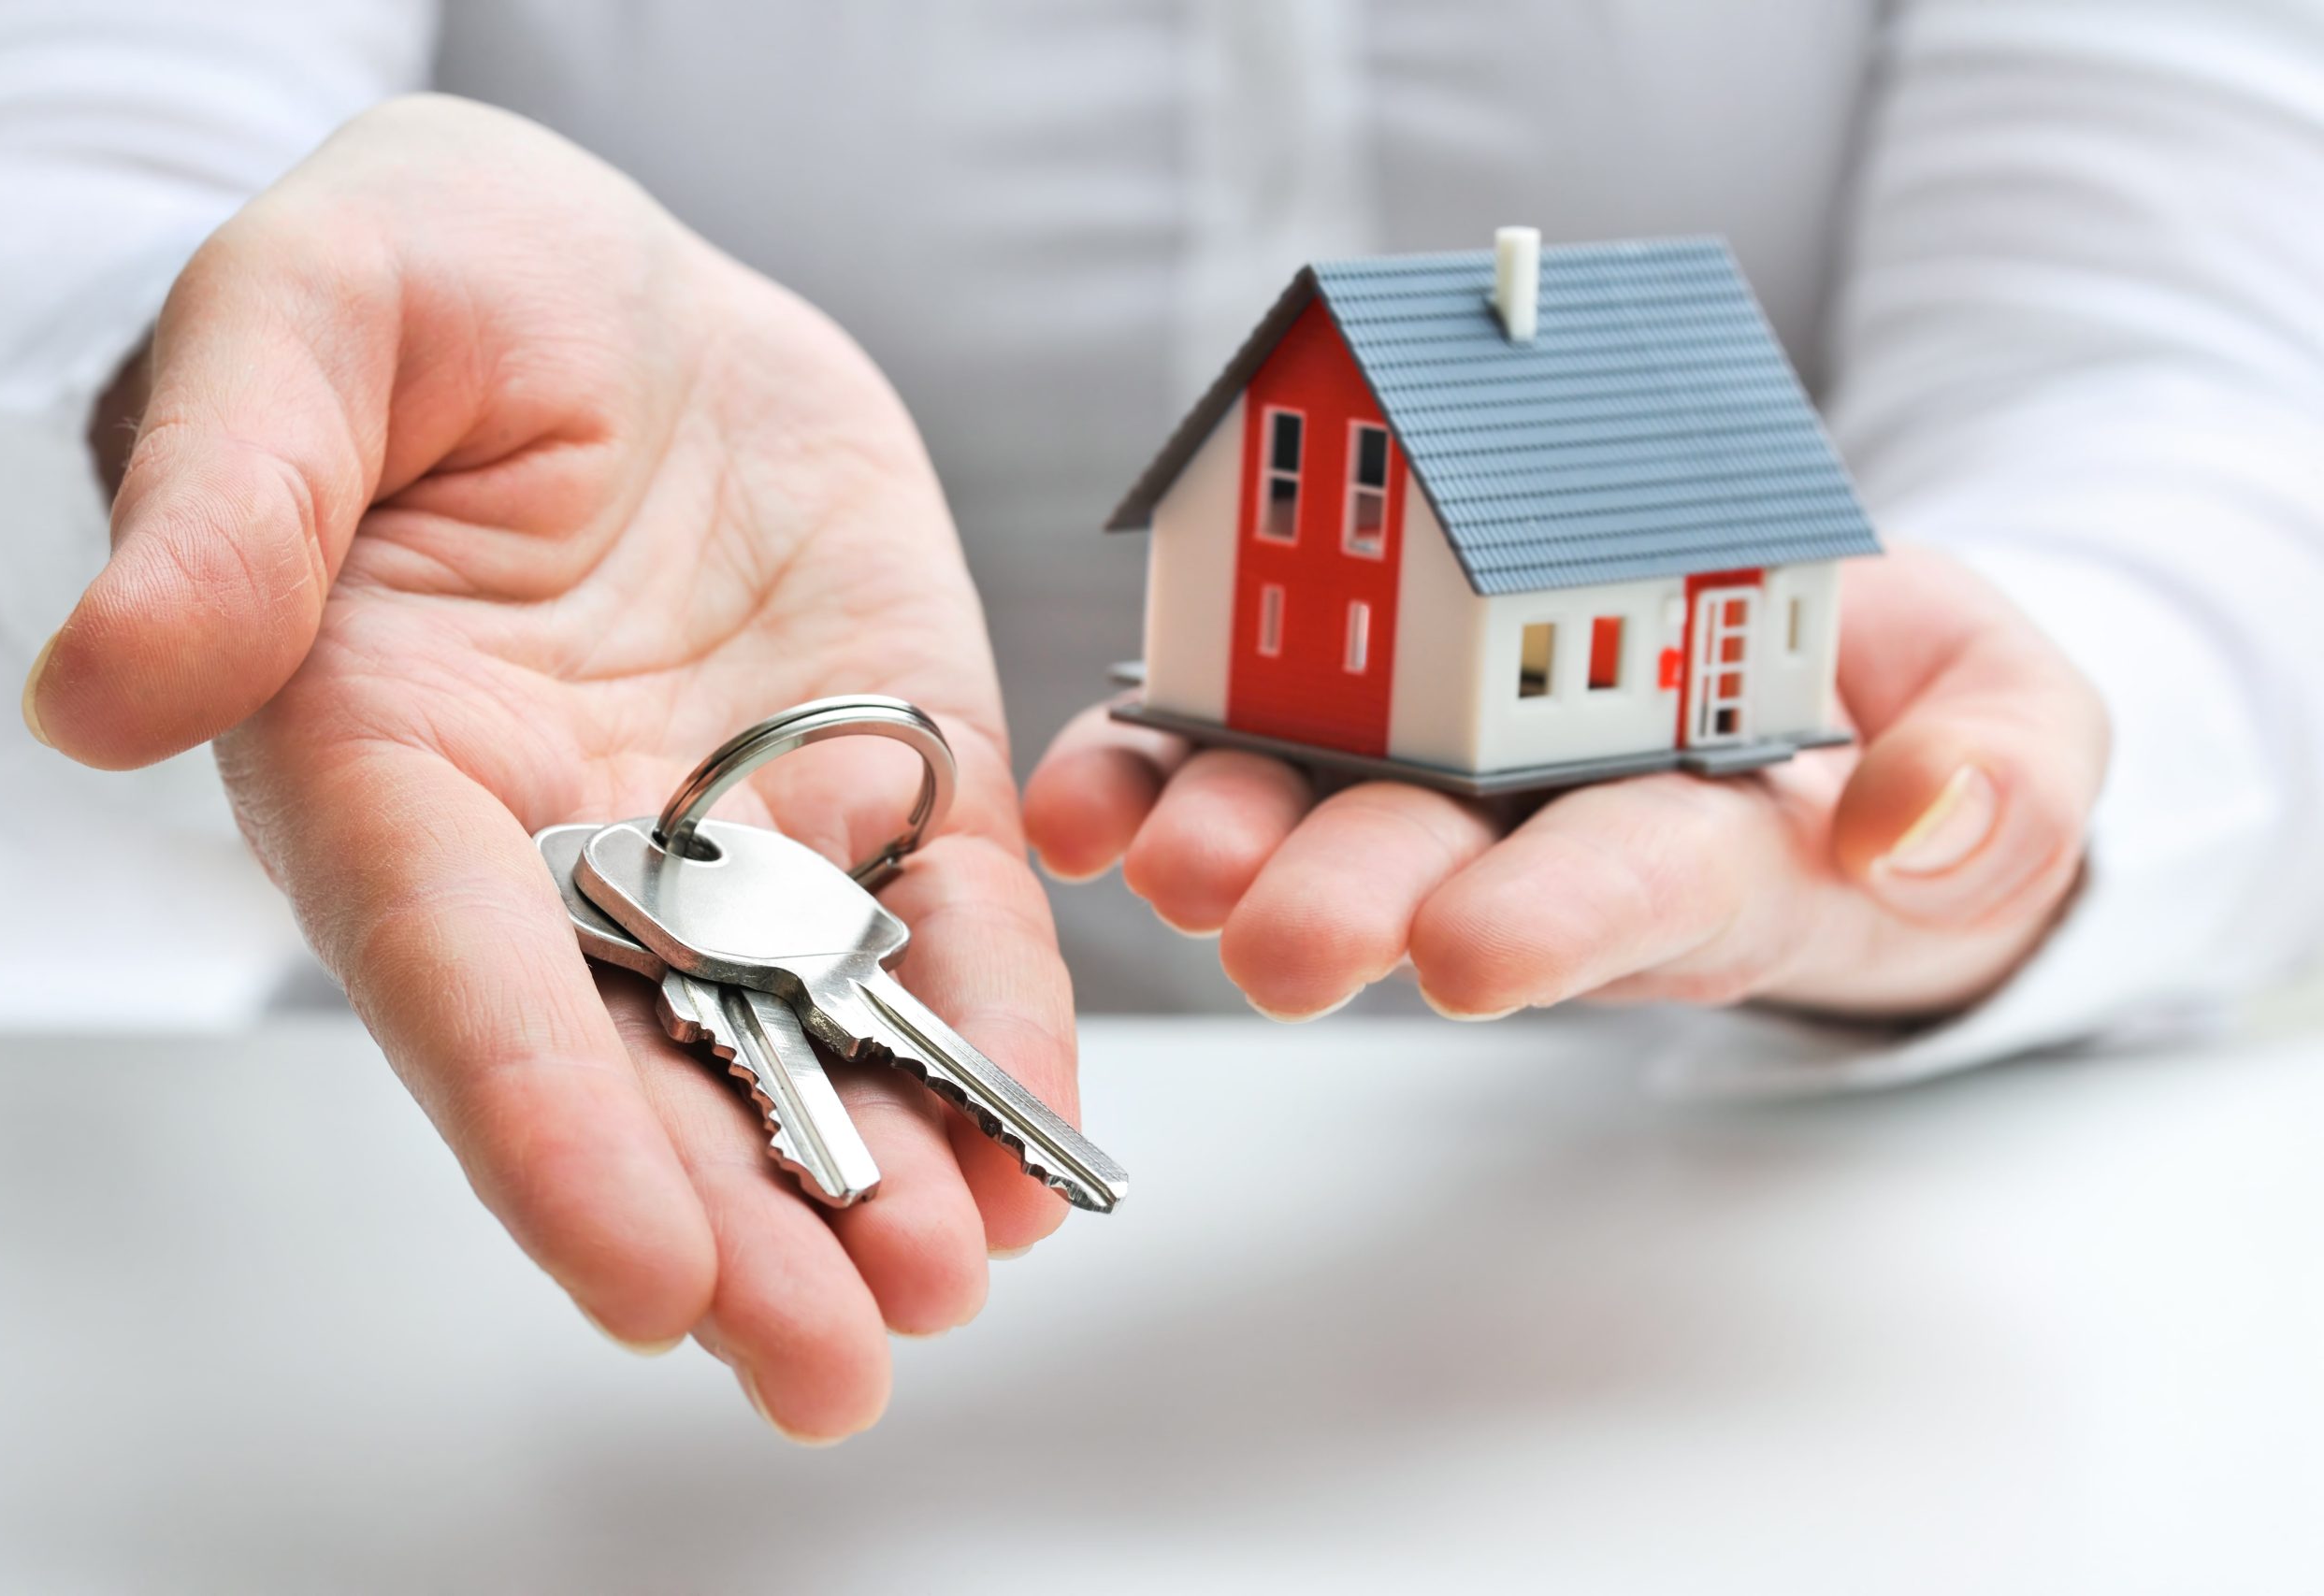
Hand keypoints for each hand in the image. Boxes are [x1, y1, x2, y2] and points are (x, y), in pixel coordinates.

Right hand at [24, 95, 1075, 1440]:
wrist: (598, 282)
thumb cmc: (416, 288)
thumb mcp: (297, 329)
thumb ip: (225, 501)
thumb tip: (109, 688)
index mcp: (392, 766)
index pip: (464, 975)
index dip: (546, 1124)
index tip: (637, 1268)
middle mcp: (567, 843)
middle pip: (645, 1067)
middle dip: (737, 1221)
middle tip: (830, 1360)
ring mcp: (740, 823)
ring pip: (805, 1035)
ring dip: (882, 1173)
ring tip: (956, 1284)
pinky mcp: (882, 769)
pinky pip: (945, 921)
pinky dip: (993, 1029)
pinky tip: (1039, 1147)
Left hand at [1025, 545, 2106, 1022]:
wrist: (1811, 674)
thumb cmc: (1908, 714)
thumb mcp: (2015, 727)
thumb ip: (1999, 771)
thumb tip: (1916, 821)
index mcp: (1713, 842)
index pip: (1643, 887)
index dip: (1564, 917)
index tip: (1479, 953)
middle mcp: (1551, 834)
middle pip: (1448, 874)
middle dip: (1358, 904)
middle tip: (1277, 939)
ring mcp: (1445, 781)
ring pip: (1323, 821)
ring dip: (1232, 844)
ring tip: (1159, 855)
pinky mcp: (1357, 719)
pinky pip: (1239, 746)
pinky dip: (1153, 769)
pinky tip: (1086, 799)